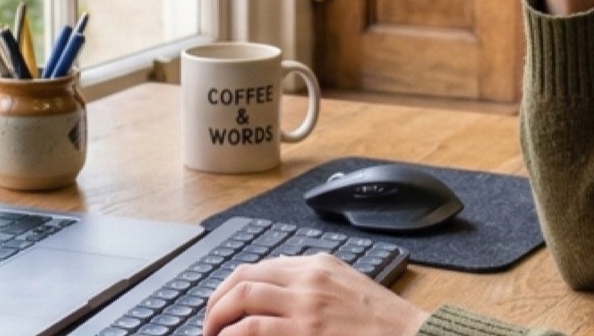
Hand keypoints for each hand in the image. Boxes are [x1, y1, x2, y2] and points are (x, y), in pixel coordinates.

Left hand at [202, 253, 427, 335]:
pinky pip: (254, 328)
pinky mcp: (306, 331)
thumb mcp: (348, 286)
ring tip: (211, 335)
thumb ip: (315, 283)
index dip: (233, 287)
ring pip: (242, 298)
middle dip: (217, 300)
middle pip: (243, 277)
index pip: (260, 267)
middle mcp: (308, 278)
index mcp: (318, 265)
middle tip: (209, 323)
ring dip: (217, 317)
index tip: (223, 305)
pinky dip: (232, 335)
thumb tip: (277, 291)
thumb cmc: (384, 322)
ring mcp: (306, 304)